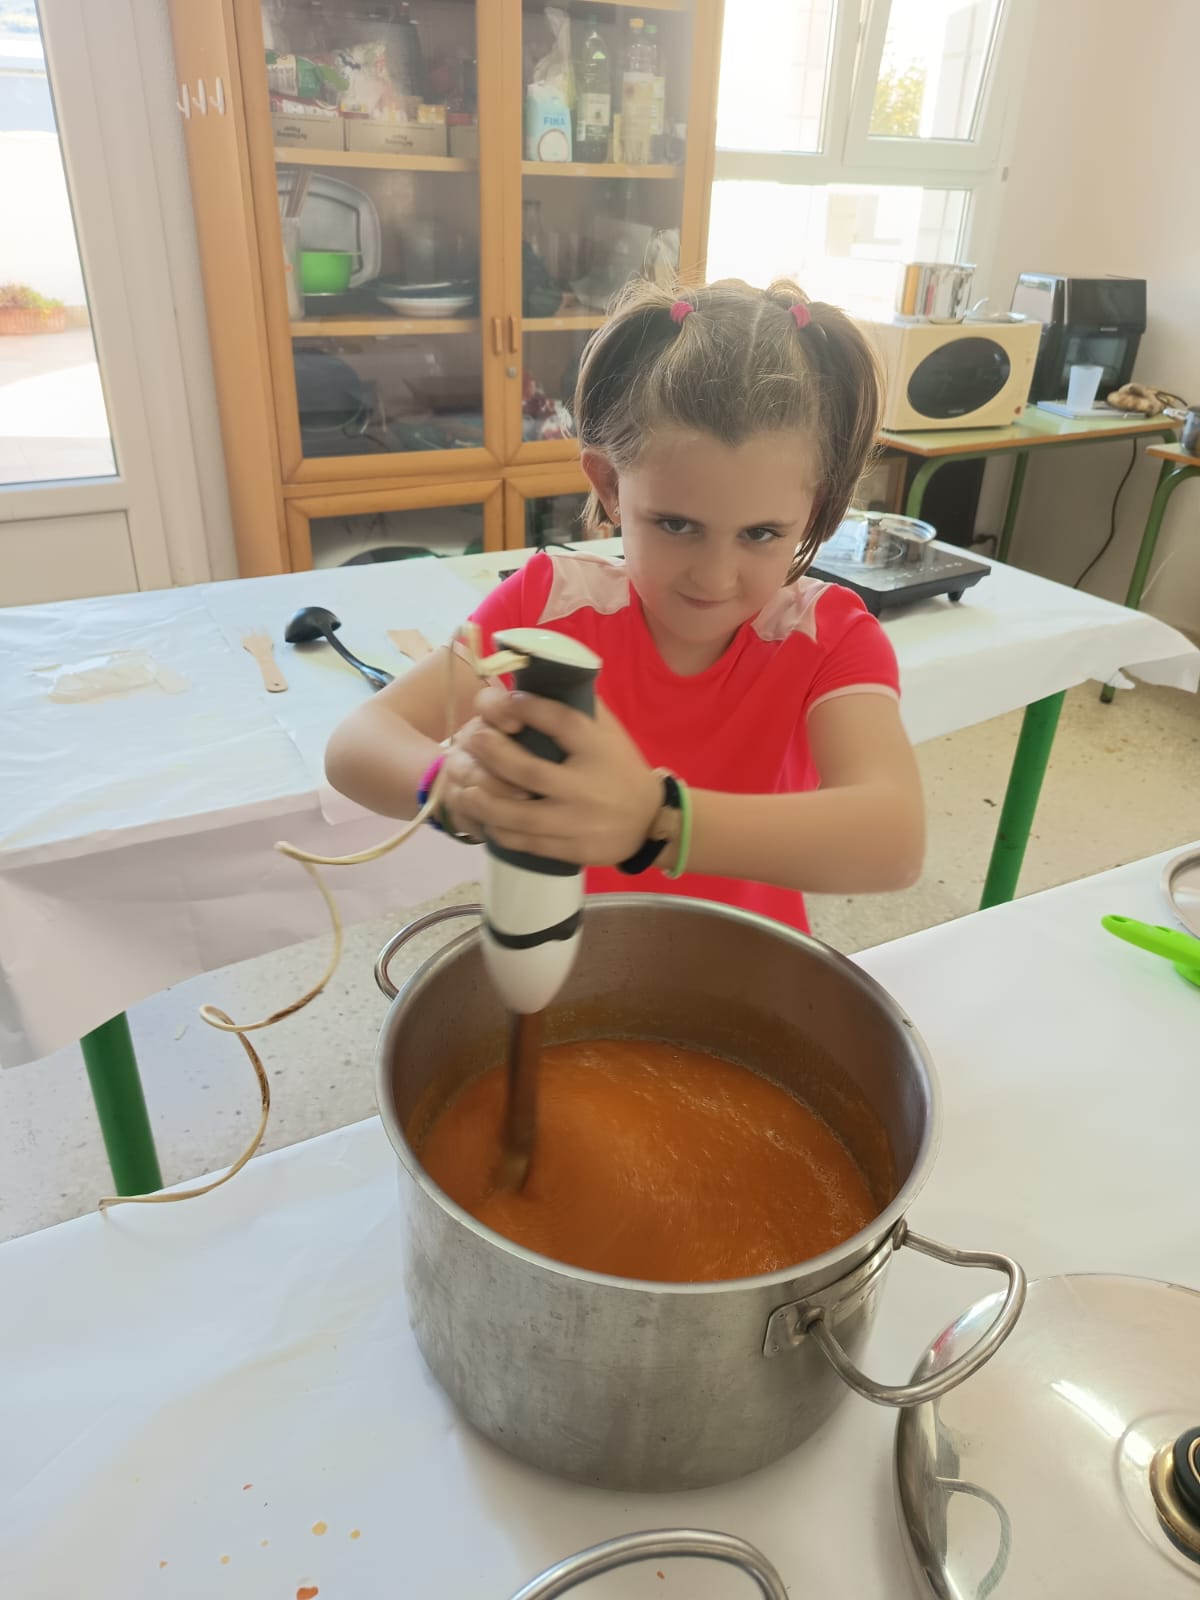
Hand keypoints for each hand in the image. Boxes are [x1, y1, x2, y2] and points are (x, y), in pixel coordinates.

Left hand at [455, 688, 661, 866]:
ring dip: (485, 801)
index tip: (505, 701)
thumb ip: (577, 707)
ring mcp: (577, 821)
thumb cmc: (618, 767)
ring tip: (466, 788)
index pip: (560, 720)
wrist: (649, 821)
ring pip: (518, 815)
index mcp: (598, 750)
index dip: (526, 707)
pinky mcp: (570, 848)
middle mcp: (586, 786)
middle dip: (492, 753)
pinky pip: (526, 843)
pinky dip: (500, 831)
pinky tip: (486, 819)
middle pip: (528, 771)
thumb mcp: (607, 732)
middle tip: (473, 740)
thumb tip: (535, 678)